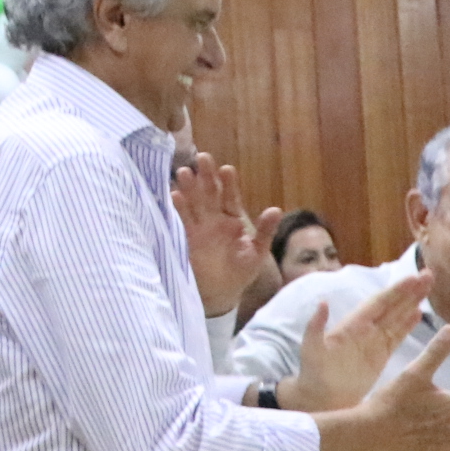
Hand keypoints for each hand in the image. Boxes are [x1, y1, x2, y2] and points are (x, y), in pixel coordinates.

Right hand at [175, 157, 280, 318]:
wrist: (222, 293)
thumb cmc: (241, 271)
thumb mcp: (257, 252)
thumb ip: (264, 231)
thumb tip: (275, 210)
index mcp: (233, 219)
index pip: (231, 197)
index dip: (228, 183)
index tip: (226, 170)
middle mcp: (215, 218)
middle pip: (210, 193)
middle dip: (206, 176)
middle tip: (202, 157)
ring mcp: (200, 226)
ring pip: (194, 202)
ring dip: (189, 188)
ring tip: (183, 172)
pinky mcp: (188, 237)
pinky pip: (183, 219)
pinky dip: (178, 208)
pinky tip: (174, 195)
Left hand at [277, 271, 430, 412]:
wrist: (319, 398)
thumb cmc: (313, 373)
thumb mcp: (311, 349)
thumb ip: (316, 327)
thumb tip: (322, 302)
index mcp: (351, 325)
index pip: (378, 303)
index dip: (395, 291)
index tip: (413, 277)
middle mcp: (364, 329)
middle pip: (391, 305)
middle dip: (409, 291)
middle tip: (429, 275)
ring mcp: (373, 341)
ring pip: (397, 317)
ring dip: (412, 303)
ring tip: (429, 288)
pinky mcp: (380, 356)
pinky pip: (396, 336)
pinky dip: (407, 324)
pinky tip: (419, 314)